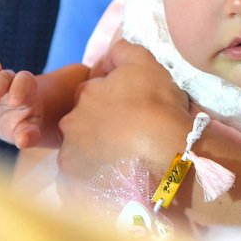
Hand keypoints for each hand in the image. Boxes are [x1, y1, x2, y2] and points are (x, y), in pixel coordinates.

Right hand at [0, 57, 42, 147]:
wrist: (8, 121)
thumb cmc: (21, 125)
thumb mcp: (27, 132)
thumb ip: (28, 135)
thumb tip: (23, 141)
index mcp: (25, 90)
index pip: (25, 80)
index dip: (20, 87)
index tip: (14, 103)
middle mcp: (8, 80)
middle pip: (3, 76)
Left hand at [55, 39, 192, 200]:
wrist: (170, 158)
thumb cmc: (159, 109)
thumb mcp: (146, 64)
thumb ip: (123, 51)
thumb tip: (111, 51)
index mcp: (85, 94)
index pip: (93, 95)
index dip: (114, 102)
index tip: (133, 114)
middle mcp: (70, 125)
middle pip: (83, 126)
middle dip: (100, 130)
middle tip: (130, 140)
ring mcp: (70, 160)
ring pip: (82, 156)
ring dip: (97, 158)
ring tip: (127, 166)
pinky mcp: (74, 189)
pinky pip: (82, 185)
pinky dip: (96, 184)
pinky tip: (119, 184)